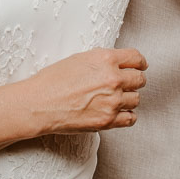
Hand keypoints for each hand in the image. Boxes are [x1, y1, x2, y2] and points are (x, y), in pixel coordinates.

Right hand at [18, 48, 146, 134]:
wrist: (39, 104)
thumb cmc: (53, 80)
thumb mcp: (80, 59)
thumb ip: (103, 61)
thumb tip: (118, 64)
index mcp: (105, 59)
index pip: (136, 58)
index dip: (140, 62)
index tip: (140, 66)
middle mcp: (112, 78)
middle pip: (140, 79)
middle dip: (135, 80)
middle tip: (128, 83)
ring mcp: (112, 101)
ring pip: (136, 99)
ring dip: (129, 98)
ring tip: (116, 98)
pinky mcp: (108, 120)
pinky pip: (131, 118)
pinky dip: (127, 115)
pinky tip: (118, 112)